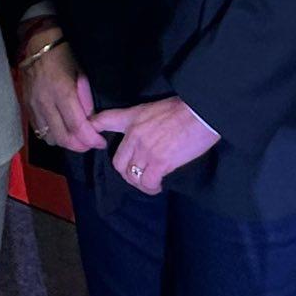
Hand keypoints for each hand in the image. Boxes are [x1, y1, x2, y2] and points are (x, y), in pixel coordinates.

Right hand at [19, 31, 107, 153]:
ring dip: (65, 142)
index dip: (91, 139)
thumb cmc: (63, 56)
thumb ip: (86, 98)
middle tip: (90, 144)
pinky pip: (39, 131)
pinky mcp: (27, 109)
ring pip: (50, 138)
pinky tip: (61, 130)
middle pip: (63, 138)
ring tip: (76, 137)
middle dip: (80, 146)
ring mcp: (34, 107)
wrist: (37, 46)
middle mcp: (46, 103)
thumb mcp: (81, 72)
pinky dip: (52, 136)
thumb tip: (91, 120)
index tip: (100, 142)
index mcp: (62, 92)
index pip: (77, 126)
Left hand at [89, 97, 219, 194]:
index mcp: (133, 117)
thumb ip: (147, 122)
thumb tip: (150, 137)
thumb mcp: (157, 107)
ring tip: (150, 183)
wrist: (202, 112)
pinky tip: (158, 186)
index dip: (93, 129)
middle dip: (127, 172)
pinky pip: (147, 183)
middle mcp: (134, 135)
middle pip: (118, 162)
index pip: (103, 120)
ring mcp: (145, 150)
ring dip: (140, 183)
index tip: (96, 142)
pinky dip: (152, 188)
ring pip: (132, 175)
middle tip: (139, 175)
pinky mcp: (159, 163)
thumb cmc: (186, 108)